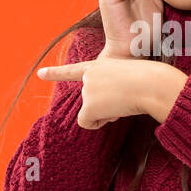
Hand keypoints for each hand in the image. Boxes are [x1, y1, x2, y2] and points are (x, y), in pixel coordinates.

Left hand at [37, 57, 187, 127]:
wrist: (151, 84)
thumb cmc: (149, 81)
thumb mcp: (130, 77)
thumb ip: (114, 88)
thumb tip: (111, 111)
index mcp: (99, 67)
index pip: (74, 70)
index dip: (55, 73)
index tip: (39, 73)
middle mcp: (89, 77)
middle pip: (90, 101)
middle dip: (105, 106)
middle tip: (123, 98)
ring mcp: (87, 90)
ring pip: (92, 113)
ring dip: (107, 113)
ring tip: (123, 101)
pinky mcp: (88, 105)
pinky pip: (87, 124)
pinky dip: (98, 123)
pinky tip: (113, 112)